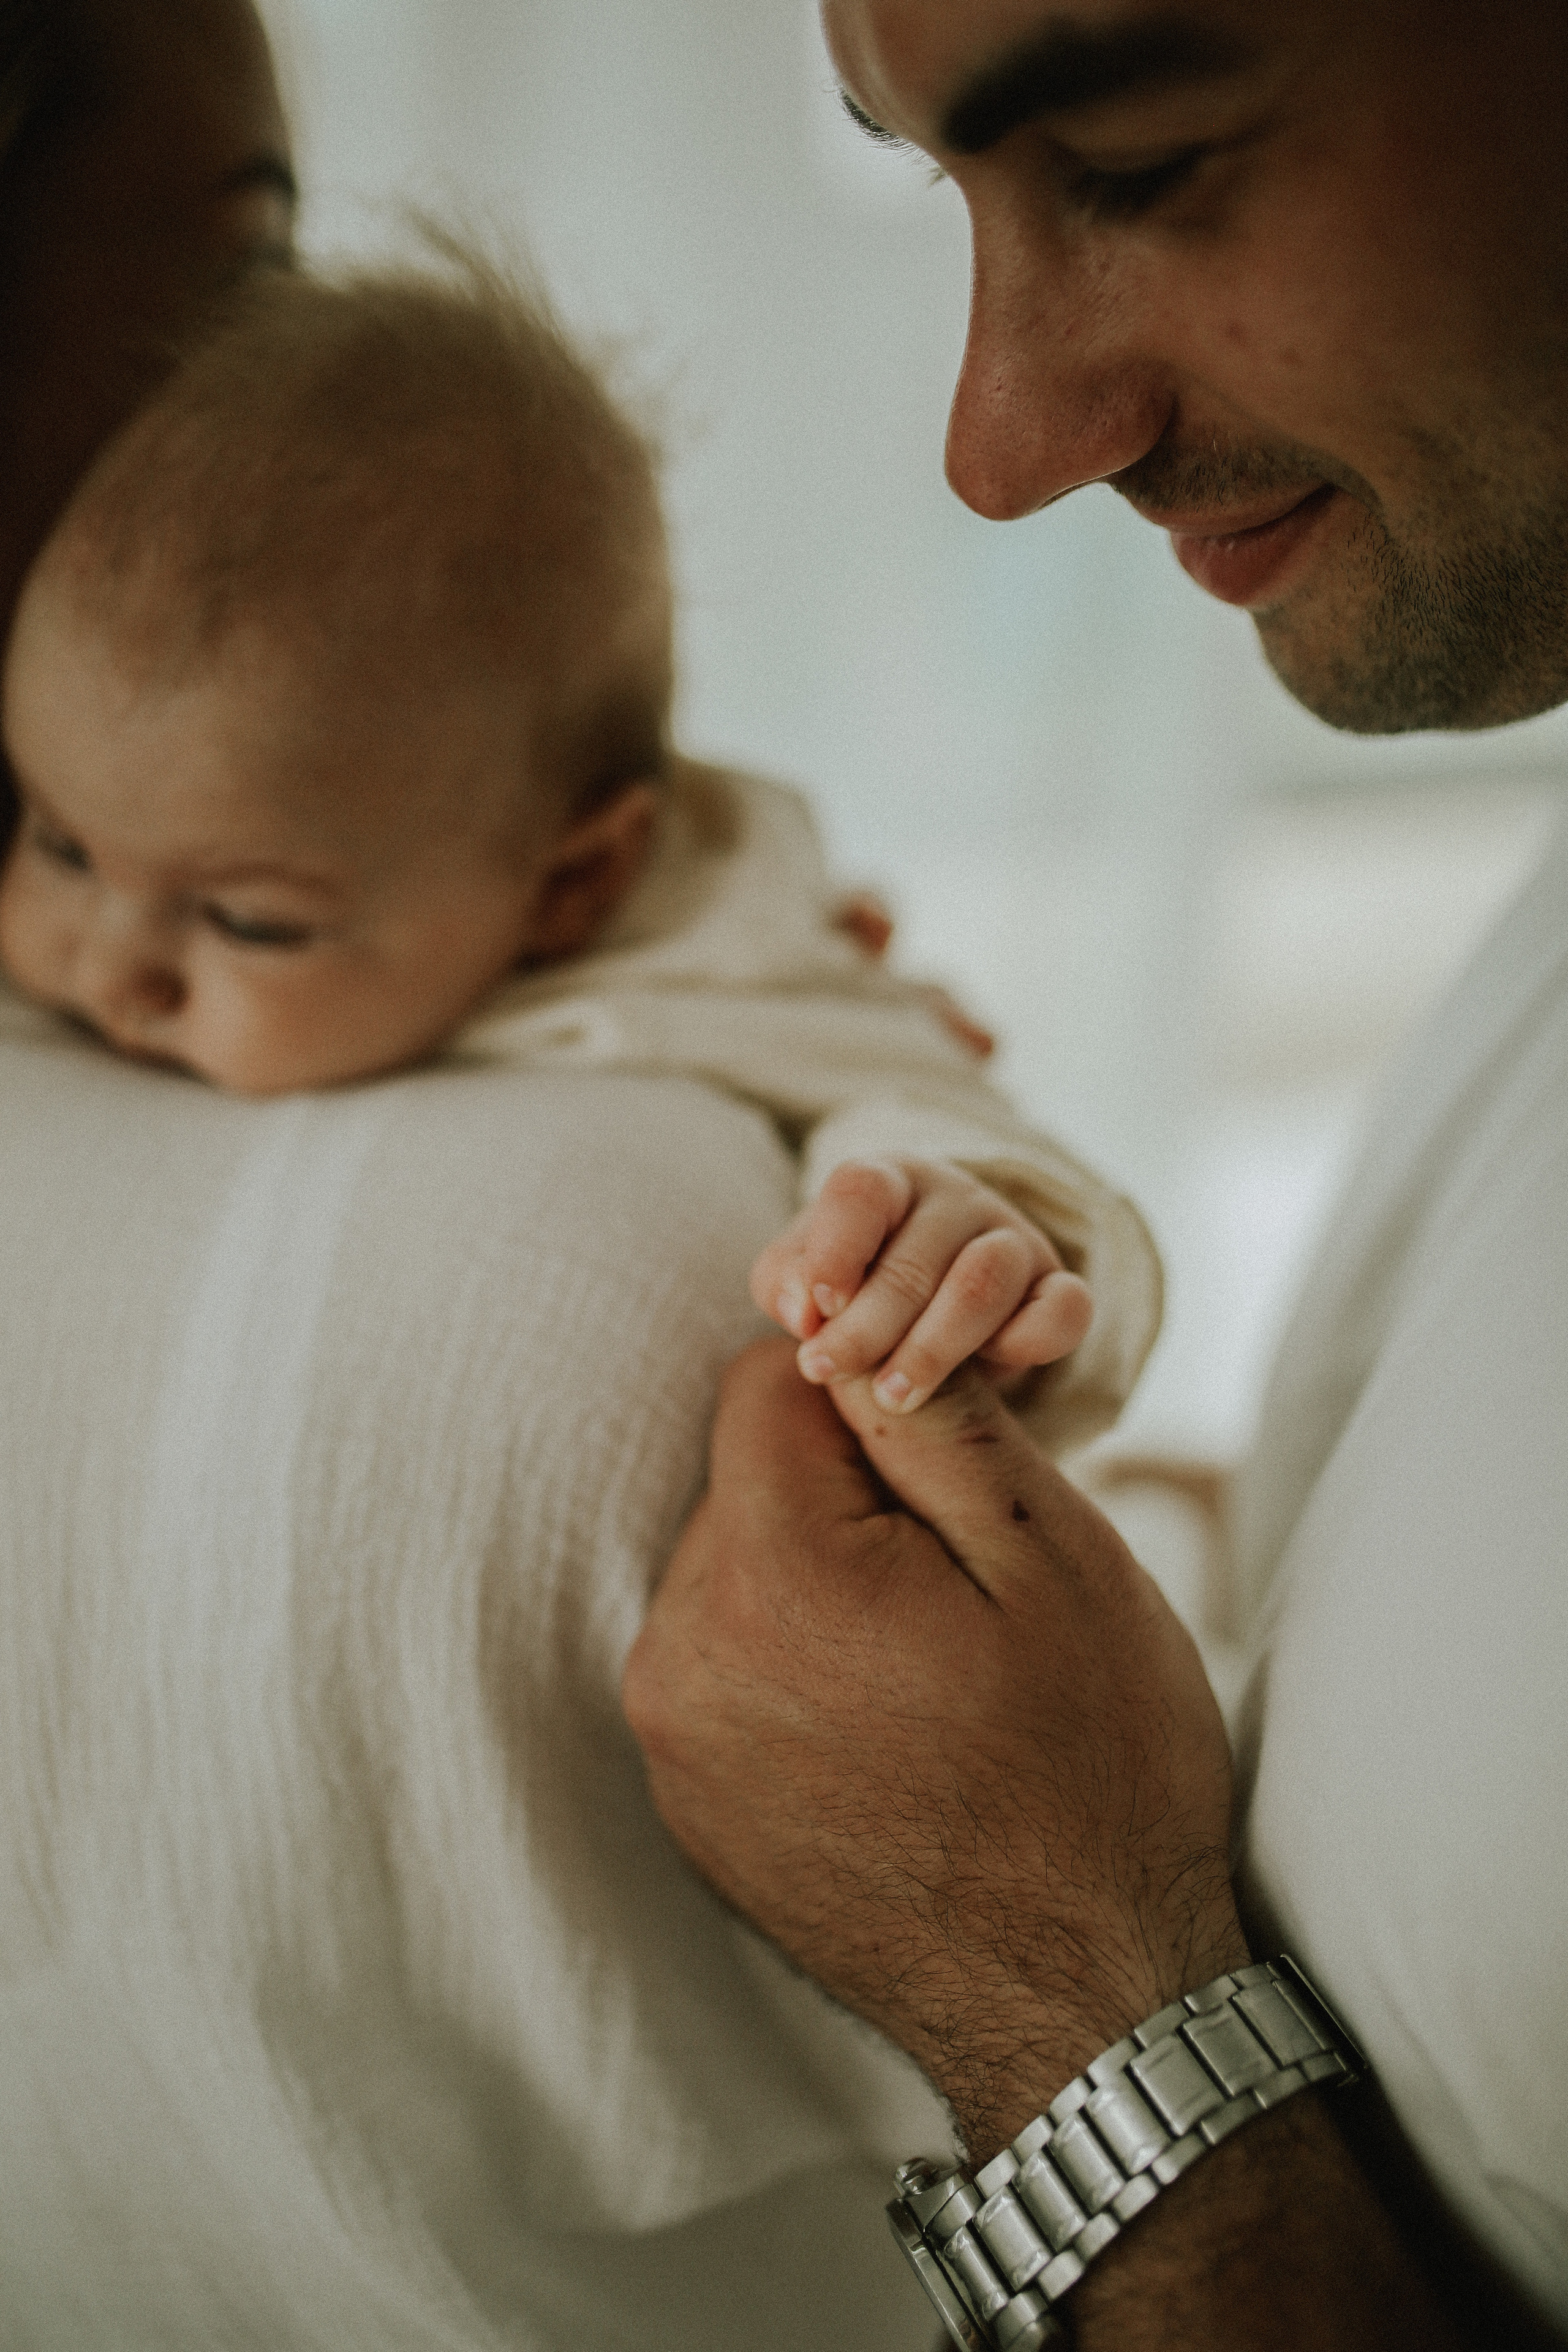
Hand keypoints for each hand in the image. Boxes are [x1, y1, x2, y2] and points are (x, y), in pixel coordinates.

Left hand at [623, 1338, 1246, 2160]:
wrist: (1086, 2003)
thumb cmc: (1095, 1767)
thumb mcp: (1051, 1553)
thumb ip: (933, 1415)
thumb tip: (851, 1321)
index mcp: (770, 1573)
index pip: (770, 1382)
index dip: (871, 1387)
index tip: (951, 1453)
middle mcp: (682, 1653)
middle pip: (748, 1480)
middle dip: (848, 1491)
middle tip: (965, 1577)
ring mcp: (674, 1743)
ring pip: (737, 1571)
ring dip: (821, 1578)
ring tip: (935, 1663)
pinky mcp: (688, 1806)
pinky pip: (727, 1667)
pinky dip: (797, 1664)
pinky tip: (893, 1723)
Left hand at [750, 1157, 1093, 1414]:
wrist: (933, 1303)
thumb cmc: (855, 1282)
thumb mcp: (805, 1276)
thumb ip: (786, 1282)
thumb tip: (802, 1312)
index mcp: (890, 1181)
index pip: (862, 1191)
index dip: (834, 1251)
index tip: (813, 1314)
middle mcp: (956, 1199)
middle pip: (913, 1257)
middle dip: (866, 1326)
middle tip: (828, 1372)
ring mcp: (1013, 1239)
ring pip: (983, 1281)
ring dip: (932, 1347)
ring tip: (893, 1397)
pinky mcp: (1058, 1287)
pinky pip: (1065, 1308)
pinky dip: (1029, 1343)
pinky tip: (989, 1374)